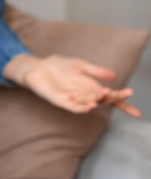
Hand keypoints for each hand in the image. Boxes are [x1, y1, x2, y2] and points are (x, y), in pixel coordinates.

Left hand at [4, 53, 140, 116]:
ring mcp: (74, 99)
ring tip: (107, 93)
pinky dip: (82, 107)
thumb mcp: (82, 66)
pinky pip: (73, 107)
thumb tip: (114, 76)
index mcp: (92, 89)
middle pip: (103, 100)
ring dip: (99, 100)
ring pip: (90, 103)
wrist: (40, 67)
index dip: (123, 102)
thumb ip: (96, 71)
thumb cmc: (61, 67)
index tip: (137, 112)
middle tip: (126, 92)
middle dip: (116, 97)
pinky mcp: (61, 100)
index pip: (111, 98)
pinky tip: (90, 106)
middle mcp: (85, 96)